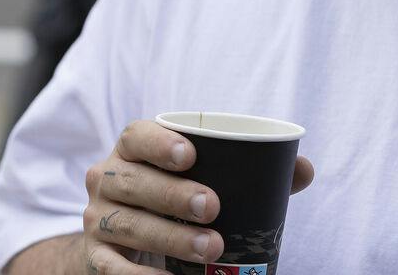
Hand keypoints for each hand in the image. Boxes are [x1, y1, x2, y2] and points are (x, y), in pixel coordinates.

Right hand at [77, 120, 314, 273]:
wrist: (123, 249)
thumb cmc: (172, 208)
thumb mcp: (199, 185)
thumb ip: (249, 175)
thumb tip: (302, 168)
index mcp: (130, 154)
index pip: (135, 136)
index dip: (158, 142)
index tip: (191, 155)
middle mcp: (107, 181)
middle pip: (130, 181)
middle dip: (171, 193)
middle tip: (213, 206)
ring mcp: (97, 220)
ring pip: (126, 224)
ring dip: (168, 237)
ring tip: (211, 247)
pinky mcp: (95, 258)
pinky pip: (112, 268)